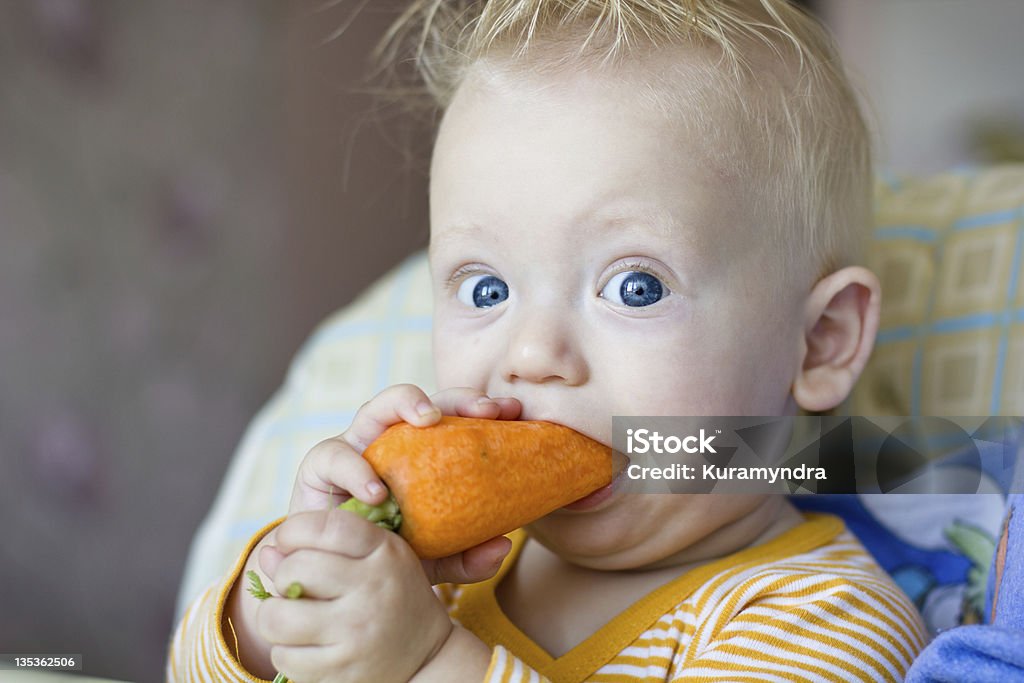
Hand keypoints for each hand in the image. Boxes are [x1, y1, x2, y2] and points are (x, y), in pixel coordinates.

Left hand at [255, 508, 455, 681]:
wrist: (427, 655)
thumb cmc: (390, 594)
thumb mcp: (375, 556)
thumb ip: (324, 545)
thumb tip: (268, 553)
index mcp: (384, 552)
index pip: (327, 526)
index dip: (294, 529)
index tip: (287, 540)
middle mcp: (372, 589)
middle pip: (294, 570)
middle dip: (282, 575)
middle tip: (292, 584)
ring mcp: (355, 633)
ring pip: (277, 617)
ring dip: (273, 616)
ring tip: (290, 615)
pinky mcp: (340, 670)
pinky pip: (283, 655)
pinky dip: (285, 649)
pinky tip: (305, 644)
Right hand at [290, 383, 520, 583]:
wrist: (329, 578)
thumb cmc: (384, 557)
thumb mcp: (433, 562)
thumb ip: (466, 559)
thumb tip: (502, 547)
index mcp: (420, 454)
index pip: (455, 419)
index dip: (482, 409)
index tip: (514, 411)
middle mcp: (388, 442)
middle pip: (424, 403)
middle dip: (456, 398)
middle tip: (485, 410)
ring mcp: (354, 447)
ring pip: (377, 407)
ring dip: (404, 403)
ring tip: (428, 420)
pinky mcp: (318, 465)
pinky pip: (334, 456)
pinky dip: (355, 471)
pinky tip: (376, 494)